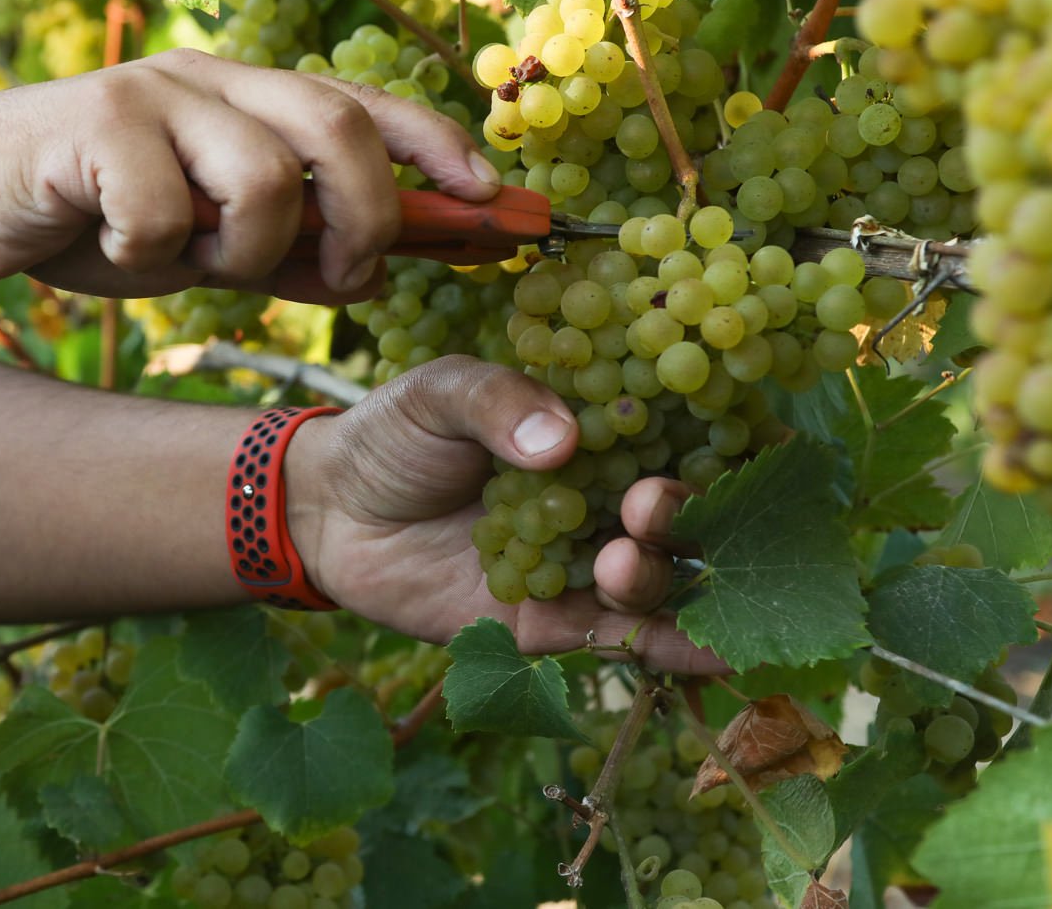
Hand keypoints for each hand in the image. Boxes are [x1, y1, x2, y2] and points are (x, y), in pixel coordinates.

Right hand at [0, 49, 498, 302]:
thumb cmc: (91, 215)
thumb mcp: (203, 240)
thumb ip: (284, 246)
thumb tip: (376, 267)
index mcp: (247, 97)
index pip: (366, 105)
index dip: (437, 147)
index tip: (492, 200)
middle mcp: (212, 78)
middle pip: (337, 125)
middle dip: (367, 213)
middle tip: (350, 275)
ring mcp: (154, 92)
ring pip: (262, 175)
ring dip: (245, 250)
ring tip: (195, 264)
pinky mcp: (95, 121)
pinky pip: (165, 213)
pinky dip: (151, 257)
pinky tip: (112, 251)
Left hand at [287, 356, 724, 673]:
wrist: (328, 512)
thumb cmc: (393, 437)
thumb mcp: (440, 394)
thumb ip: (497, 403)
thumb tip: (560, 441)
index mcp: (589, 438)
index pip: (668, 440)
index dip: (704, 445)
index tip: (723, 445)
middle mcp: (599, 503)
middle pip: (670, 518)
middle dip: (675, 516)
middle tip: (644, 507)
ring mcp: (579, 568)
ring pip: (651, 581)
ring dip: (657, 579)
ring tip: (619, 566)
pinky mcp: (551, 626)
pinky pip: (619, 639)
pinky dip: (669, 649)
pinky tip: (715, 657)